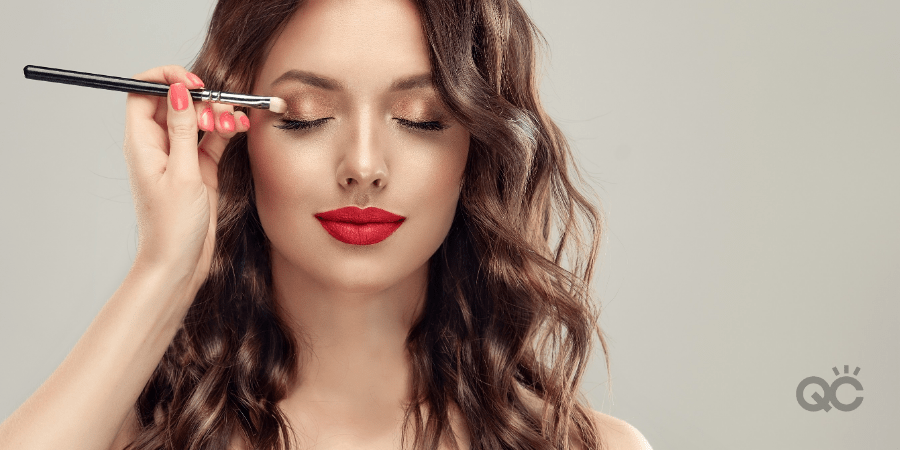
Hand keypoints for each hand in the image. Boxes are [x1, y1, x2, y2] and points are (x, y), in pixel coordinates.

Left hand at [123, 65, 248, 292]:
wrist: (179, 264)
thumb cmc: (172, 227)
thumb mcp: (183, 175)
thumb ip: (183, 130)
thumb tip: (179, 92)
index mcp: (143, 143)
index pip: (143, 92)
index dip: (165, 79)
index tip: (192, 82)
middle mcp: (159, 146)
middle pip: (175, 102)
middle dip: (200, 98)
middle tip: (220, 109)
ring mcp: (180, 156)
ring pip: (198, 118)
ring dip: (218, 114)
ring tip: (235, 121)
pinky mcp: (200, 168)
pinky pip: (213, 138)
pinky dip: (227, 130)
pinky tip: (241, 128)